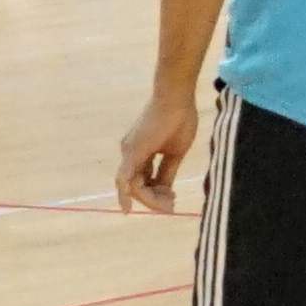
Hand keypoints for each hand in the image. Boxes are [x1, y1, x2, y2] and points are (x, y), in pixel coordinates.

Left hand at [115, 81, 200, 213]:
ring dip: (150, 199)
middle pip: (137, 186)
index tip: (173, 200)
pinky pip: (124, 179)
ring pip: (133, 186)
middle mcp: (130, 152)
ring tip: (169, 203)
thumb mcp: (175, 152)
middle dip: (154, 200)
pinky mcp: (132, 151)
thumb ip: (168, 171)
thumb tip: (166, 190)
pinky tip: (128, 209)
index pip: (144, 181)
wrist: (177, 96)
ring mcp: (129, 151)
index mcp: (140, 152)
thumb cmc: (180, 118)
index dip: (157, 194)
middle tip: (172, 206)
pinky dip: (125, 195)